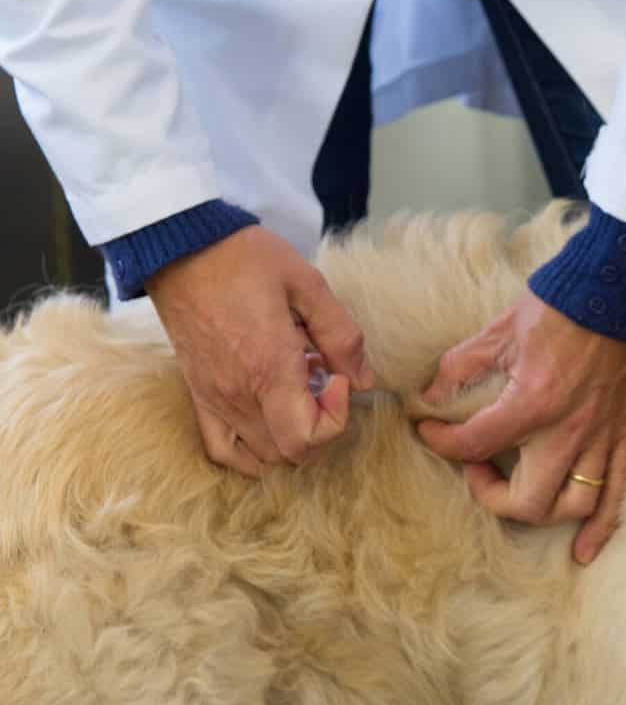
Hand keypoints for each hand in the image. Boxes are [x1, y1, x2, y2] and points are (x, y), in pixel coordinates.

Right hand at [147, 225, 373, 474]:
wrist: (182, 249)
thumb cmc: (247, 260)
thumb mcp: (308, 285)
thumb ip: (341, 336)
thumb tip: (363, 381)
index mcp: (269, 368)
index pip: (306, 439)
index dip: (336, 419)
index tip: (339, 379)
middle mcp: (239, 394)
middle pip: (289, 453)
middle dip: (321, 426)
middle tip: (325, 383)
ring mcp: (214, 400)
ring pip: (261, 455)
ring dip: (291, 435)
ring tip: (300, 393)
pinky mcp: (199, 396)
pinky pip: (222, 449)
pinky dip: (250, 453)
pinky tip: (271, 427)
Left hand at [416, 289, 625, 563]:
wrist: (617, 290)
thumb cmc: (559, 307)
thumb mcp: (499, 331)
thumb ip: (460, 366)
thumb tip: (430, 394)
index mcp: (533, 402)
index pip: (475, 444)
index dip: (441, 442)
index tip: (428, 430)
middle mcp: (568, 430)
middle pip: (528, 501)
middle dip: (492, 494)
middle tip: (477, 467)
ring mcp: (600, 438)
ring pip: (572, 506)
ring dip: (541, 511)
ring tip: (520, 492)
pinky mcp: (623, 436)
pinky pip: (615, 495)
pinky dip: (599, 529)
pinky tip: (582, 551)